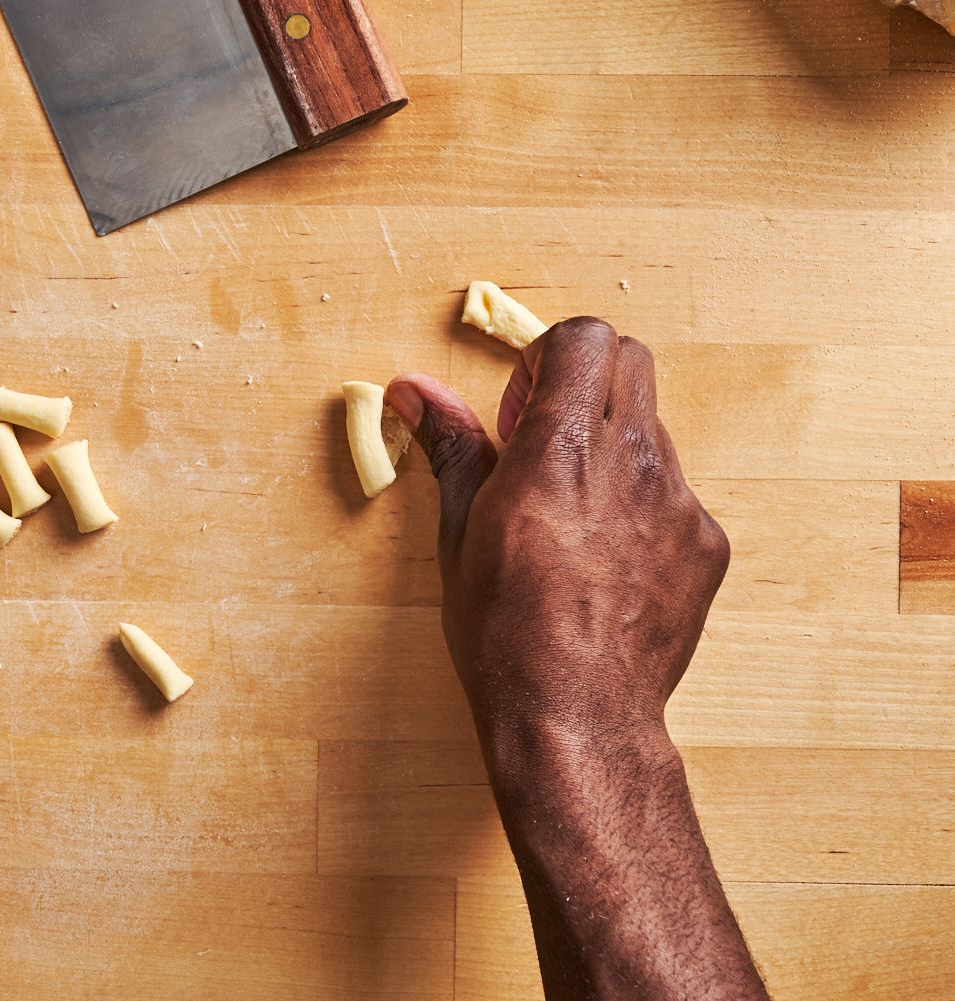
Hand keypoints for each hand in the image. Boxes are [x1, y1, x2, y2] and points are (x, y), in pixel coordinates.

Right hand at [386, 318, 728, 758]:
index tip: (521, 404)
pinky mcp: (706, 543)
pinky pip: (676, 493)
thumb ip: (450, 447)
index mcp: (559, 453)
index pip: (585, 338)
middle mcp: (630, 464)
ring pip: (652, 431)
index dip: (549, 358)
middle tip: (544, 444)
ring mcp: (678, 503)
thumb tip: (412, 391)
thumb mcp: (459, 535)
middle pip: (631, 362)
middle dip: (585, 384)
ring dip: (610, 449)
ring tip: (571, 520)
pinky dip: (641, 505)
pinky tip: (605, 563)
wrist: (575, 718)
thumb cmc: (505, 635)